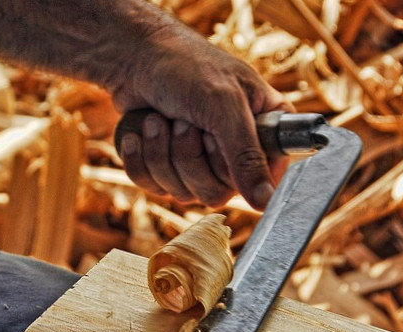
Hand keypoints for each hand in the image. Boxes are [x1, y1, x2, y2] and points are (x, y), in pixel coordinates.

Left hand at [111, 18, 290, 208]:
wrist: (136, 59)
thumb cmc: (187, 68)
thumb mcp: (224, 106)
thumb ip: (246, 155)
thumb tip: (266, 202)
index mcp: (265, 132)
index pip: (262, 182)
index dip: (233, 167)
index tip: (216, 137)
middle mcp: (236, 154)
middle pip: (215, 193)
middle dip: (189, 155)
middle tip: (184, 120)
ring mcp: (200, 166)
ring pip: (182, 193)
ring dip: (161, 153)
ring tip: (159, 119)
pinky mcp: (167, 171)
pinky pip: (153, 188)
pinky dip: (140, 158)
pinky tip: (139, 133)